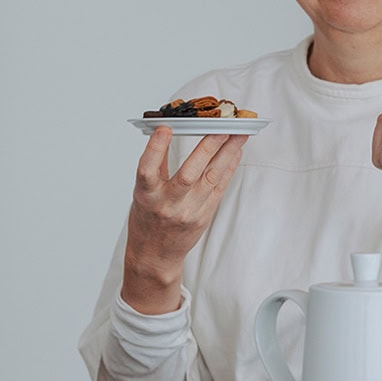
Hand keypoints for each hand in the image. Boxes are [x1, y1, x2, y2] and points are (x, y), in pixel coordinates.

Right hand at [122, 127, 247, 313]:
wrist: (155, 254)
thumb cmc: (147, 219)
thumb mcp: (142, 192)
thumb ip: (156, 165)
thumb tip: (168, 131)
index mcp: (146, 196)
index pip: (148, 169)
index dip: (156, 148)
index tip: (165, 127)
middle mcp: (167, 204)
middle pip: (189, 174)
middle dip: (208, 147)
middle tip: (222, 126)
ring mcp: (188, 212)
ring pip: (211, 178)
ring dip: (227, 154)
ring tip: (239, 134)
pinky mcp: (204, 216)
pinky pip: (219, 188)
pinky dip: (228, 168)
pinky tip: (235, 152)